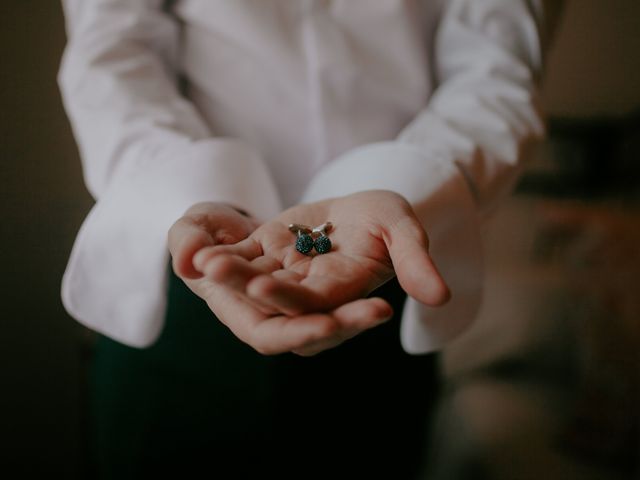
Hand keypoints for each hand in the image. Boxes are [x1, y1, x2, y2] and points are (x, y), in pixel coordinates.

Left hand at [174, 191, 448, 355]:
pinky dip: (222, 253)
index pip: (317, 308)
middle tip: (217, 270)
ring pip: (252, 283)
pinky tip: (197, 247)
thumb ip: (417, 261)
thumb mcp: (404, 228)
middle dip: (246, 291)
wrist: (363, 208)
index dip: (294, 301)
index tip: (266, 284)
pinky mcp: (266, 253)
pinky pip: (241, 258)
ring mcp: (285, 274)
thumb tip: (441, 298)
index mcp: (343, 292)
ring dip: (228, 276)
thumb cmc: (387, 218)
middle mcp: (309, 293)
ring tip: (204, 261)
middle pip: (275, 304)